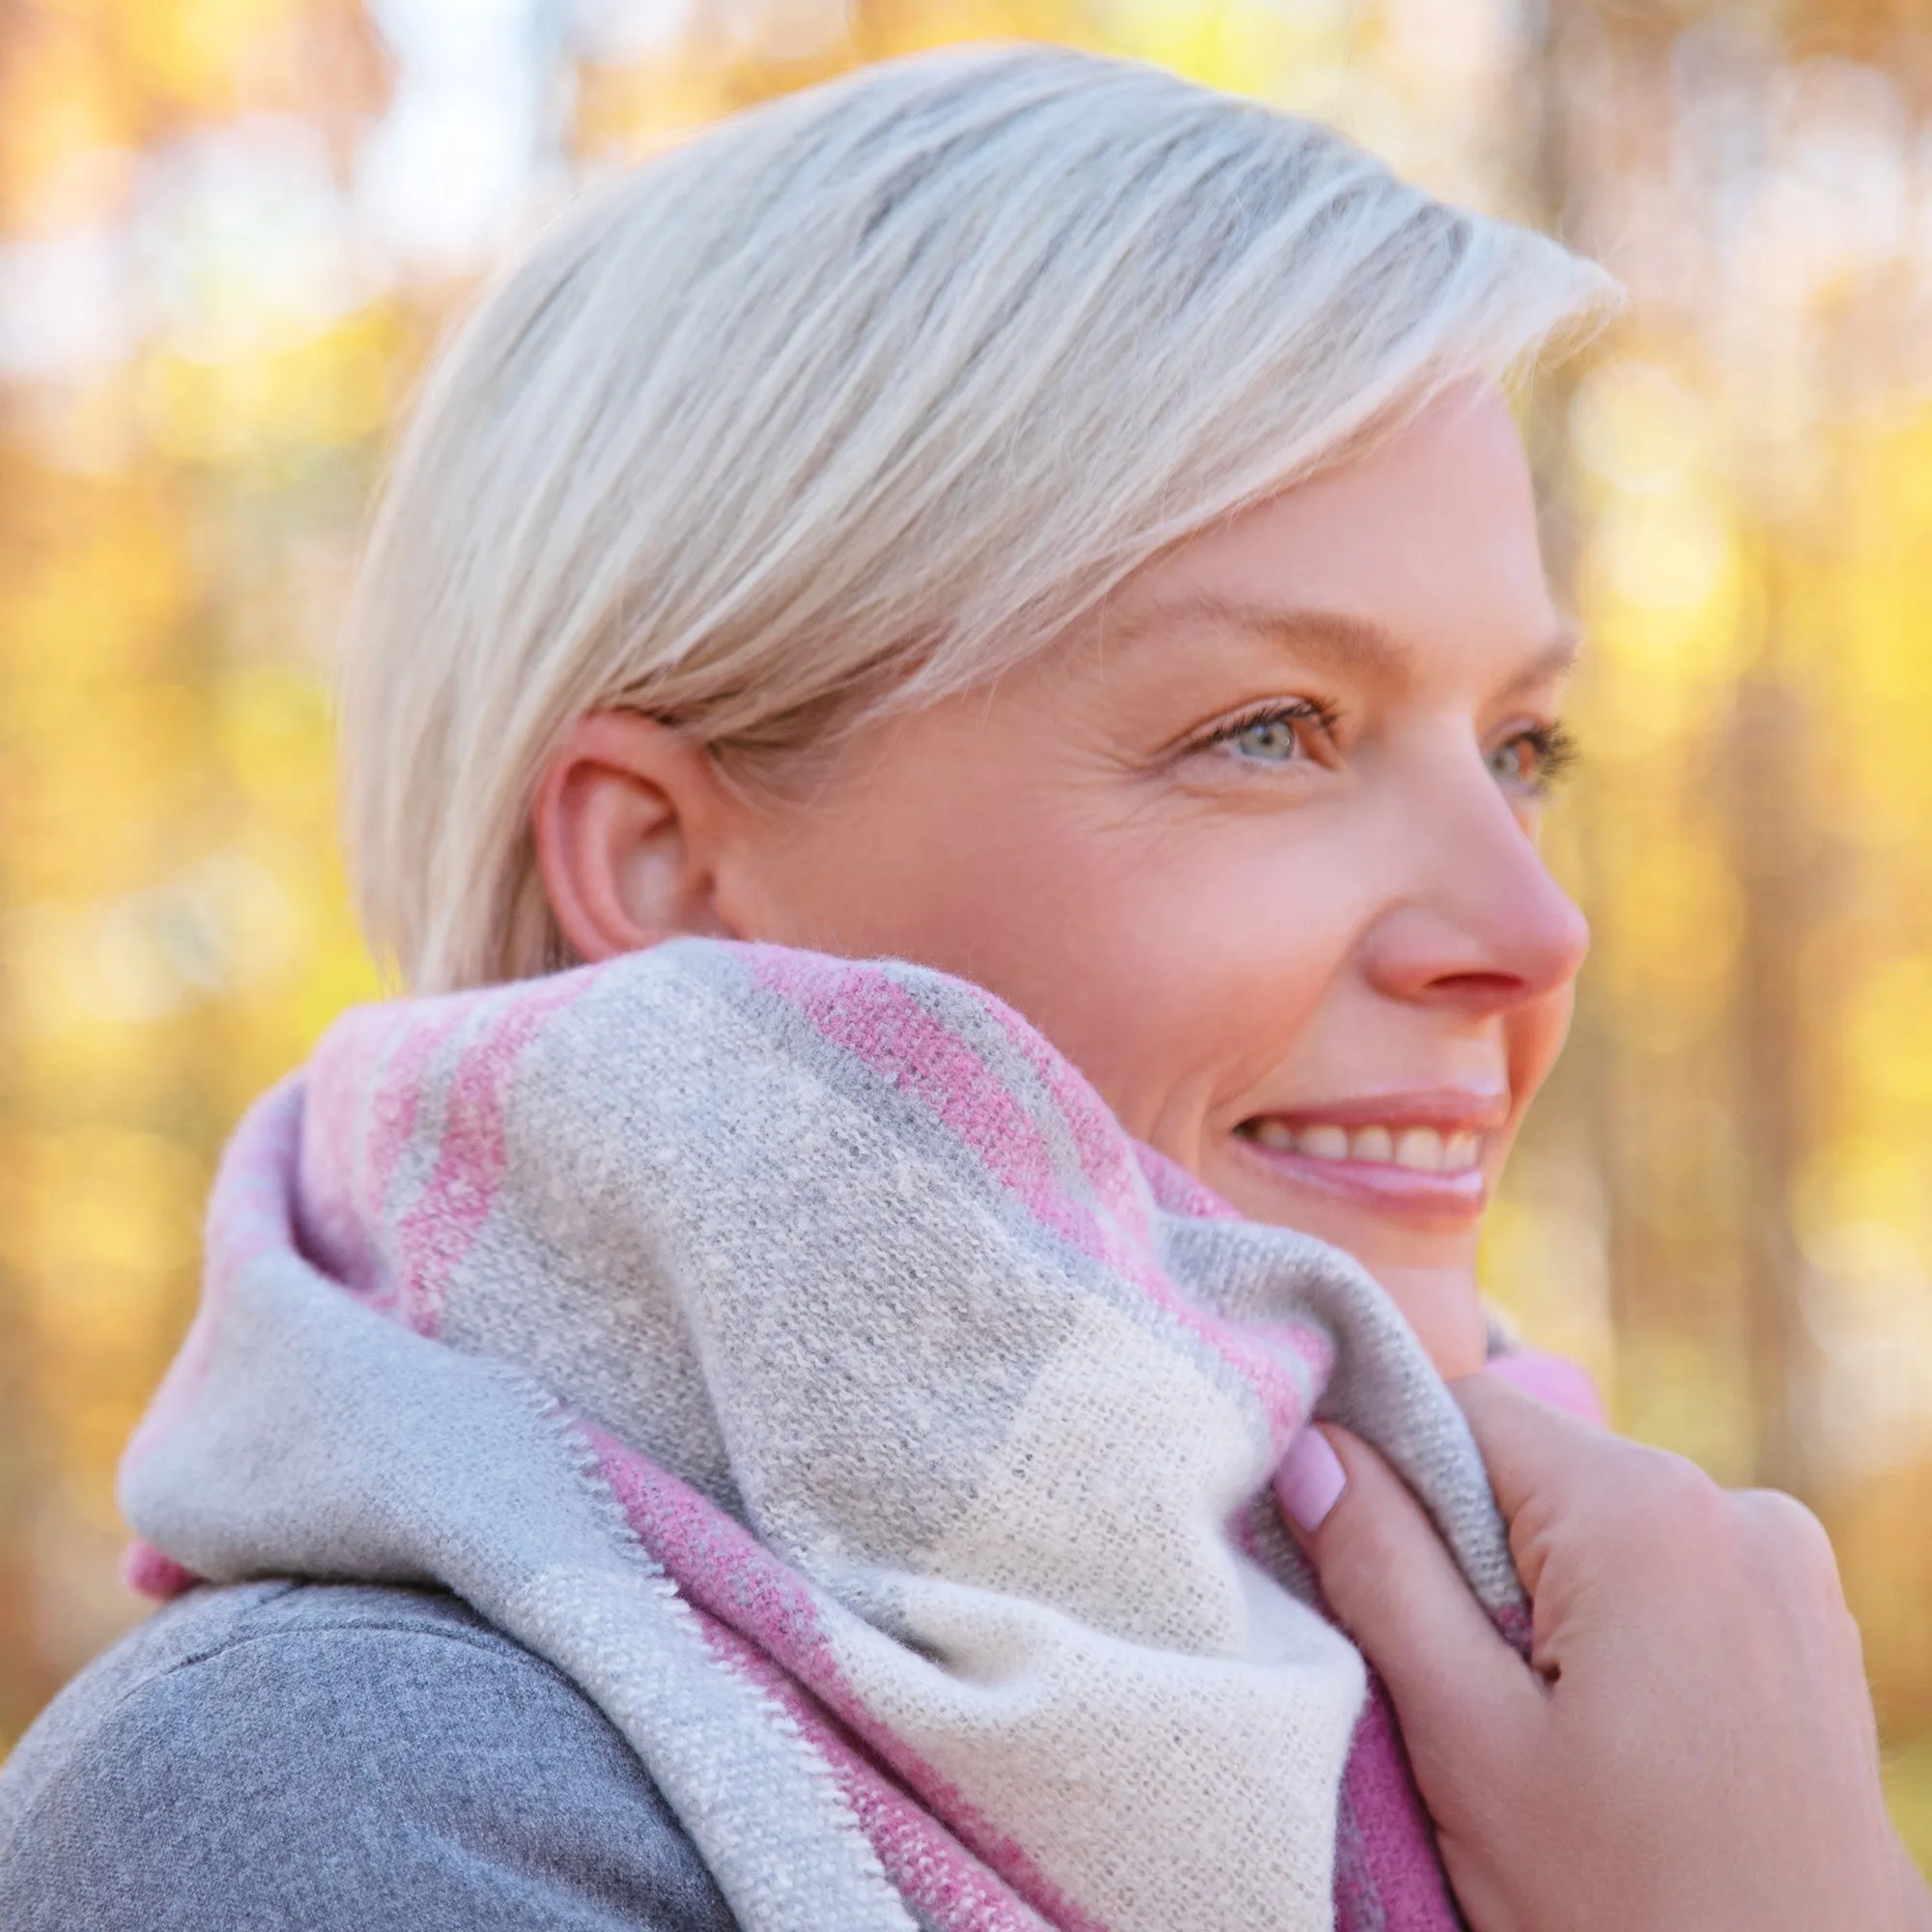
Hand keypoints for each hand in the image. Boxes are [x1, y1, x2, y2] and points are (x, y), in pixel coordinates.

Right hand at [1276, 1373, 1931, 1931]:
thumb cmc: (1630, 1910)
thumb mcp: (1468, 1743)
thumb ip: (1381, 1571)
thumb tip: (1311, 1448)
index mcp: (1650, 1512)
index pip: (1467, 1406)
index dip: (1388, 1473)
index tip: (1357, 1572)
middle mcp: (1738, 1509)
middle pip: (1533, 1468)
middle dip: (1466, 1549)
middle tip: (1450, 1687)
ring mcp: (1789, 1568)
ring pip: (1594, 1523)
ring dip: (1536, 1594)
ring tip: (1534, 1731)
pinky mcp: (1809, 1626)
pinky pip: (1666, 1571)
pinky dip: (1610, 1623)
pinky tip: (1606, 1737)